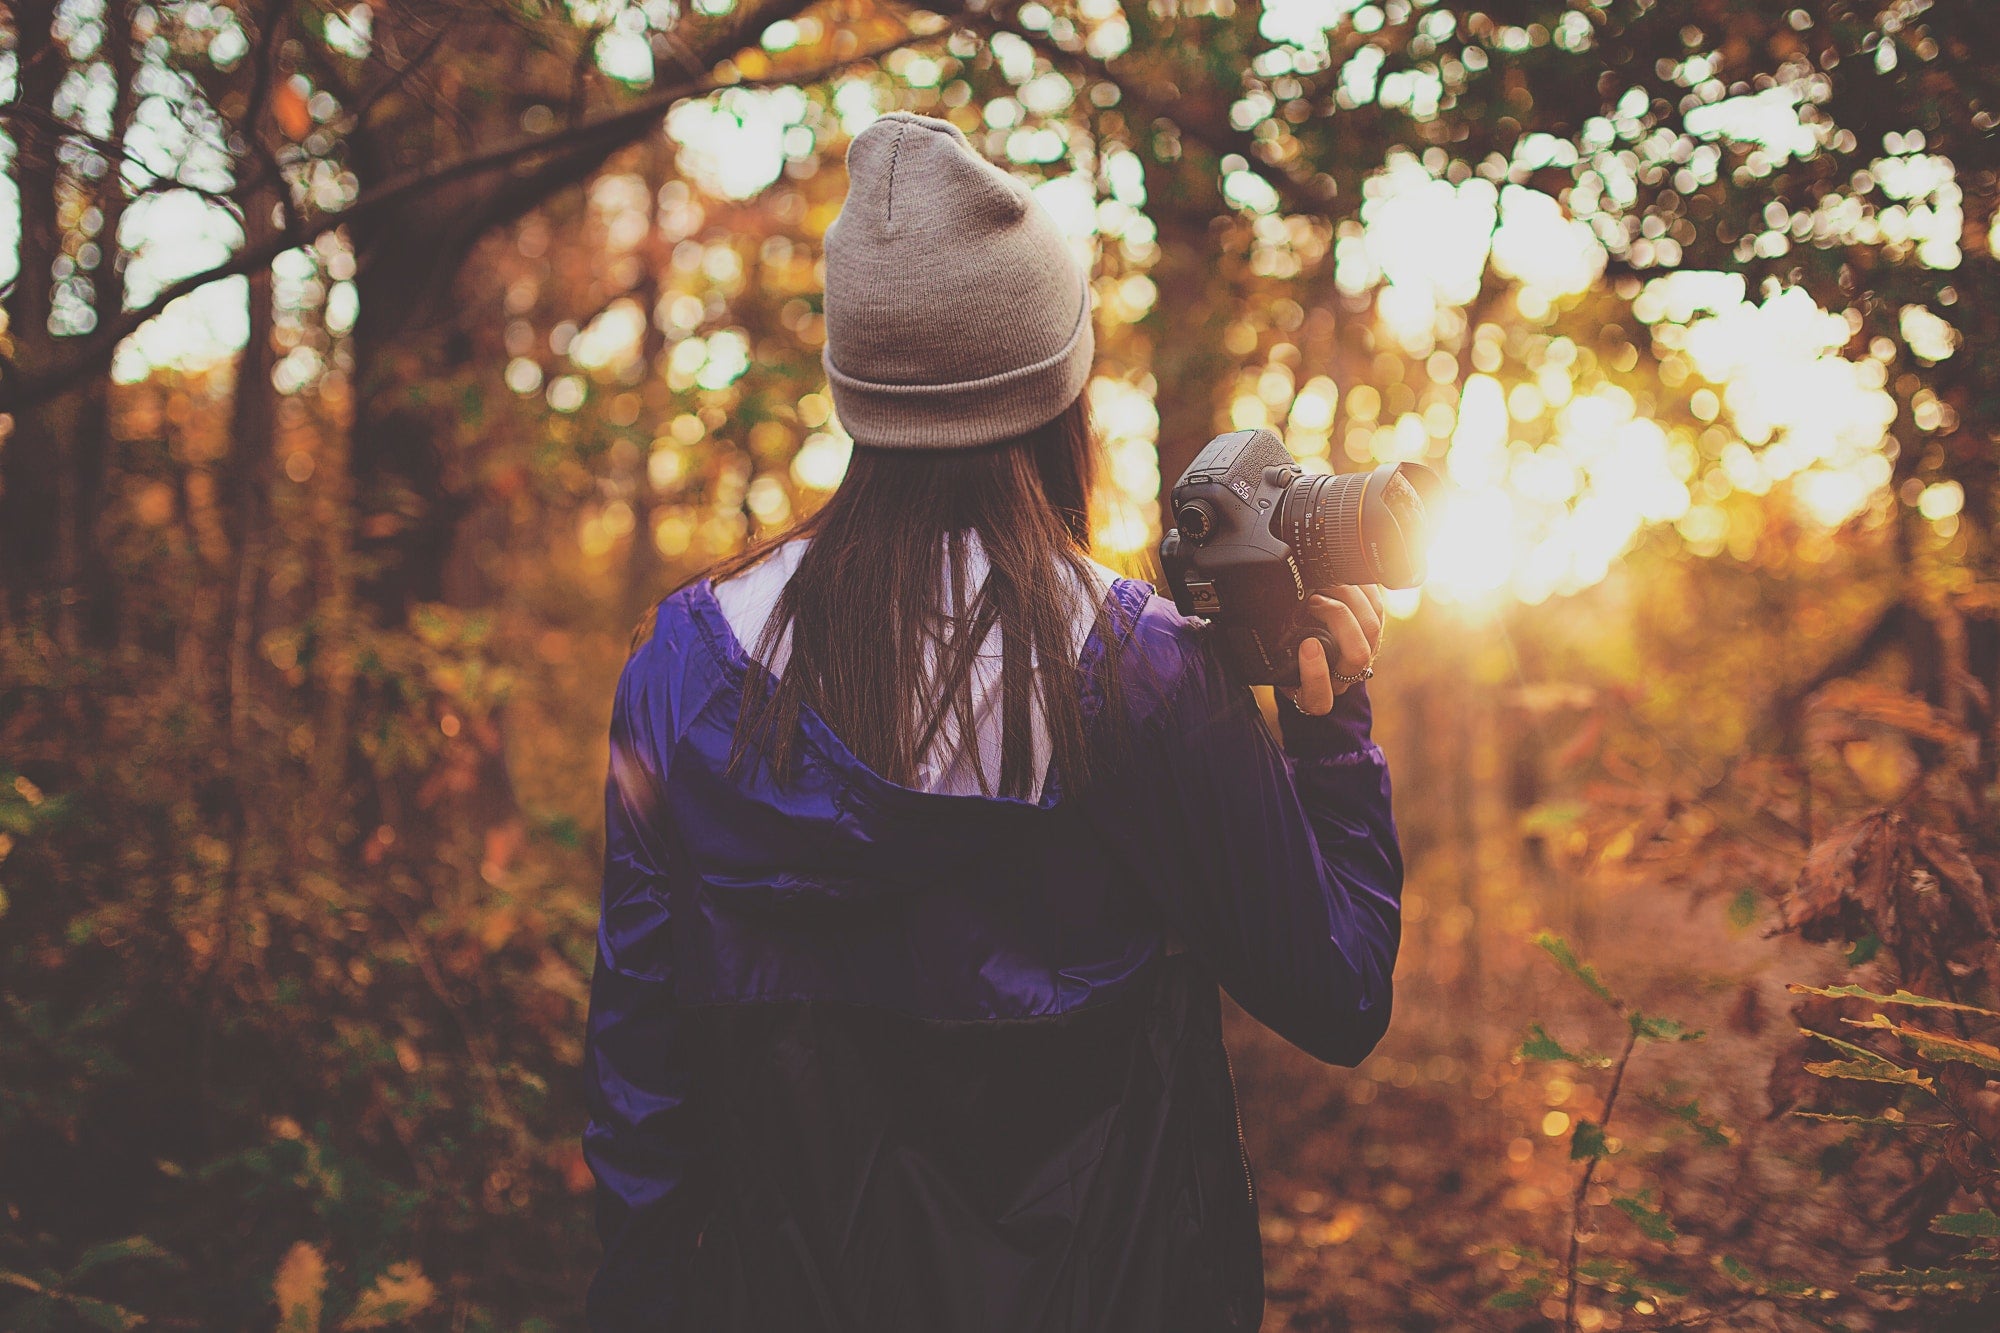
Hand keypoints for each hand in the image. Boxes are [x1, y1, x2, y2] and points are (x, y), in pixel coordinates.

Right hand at [1280, 584, 1385, 716]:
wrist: (1306, 656)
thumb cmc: (1283, 656)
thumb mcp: (1271, 657)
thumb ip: (1268, 648)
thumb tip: (1257, 612)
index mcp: (1313, 695)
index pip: (1319, 698)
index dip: (1316, 673)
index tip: (1307, 645)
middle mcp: (1341, 679)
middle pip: (1357, 656)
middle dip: (1338, 619)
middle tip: (1314, 601)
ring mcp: (1362, 656)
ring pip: (1371, 628)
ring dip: (1349, 599)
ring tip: (1326, 582)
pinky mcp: (1373, 632)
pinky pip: (1377, 609)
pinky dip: (1362, 589)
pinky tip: (1343, 575)